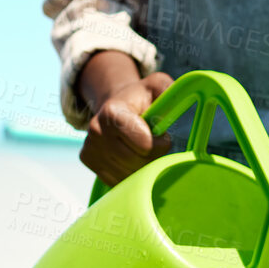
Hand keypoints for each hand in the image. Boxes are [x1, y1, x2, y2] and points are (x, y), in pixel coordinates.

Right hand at [77, 50, 172, 186]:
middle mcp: (96, 131)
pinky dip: (130, 173)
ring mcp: (90, 147)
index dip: (161, 143)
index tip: (161, 133)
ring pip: (129, 175)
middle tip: (152, 142)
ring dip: (143, 166)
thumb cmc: (141, 98)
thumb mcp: (157, 87)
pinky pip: (118, 180)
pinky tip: (130, 156)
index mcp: (112, 112)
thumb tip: (180, 97)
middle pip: (138, 163)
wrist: (113, 105)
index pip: (145, 145)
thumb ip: (169, 91)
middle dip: (153, 156)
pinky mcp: (88, 160)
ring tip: (141, 148)